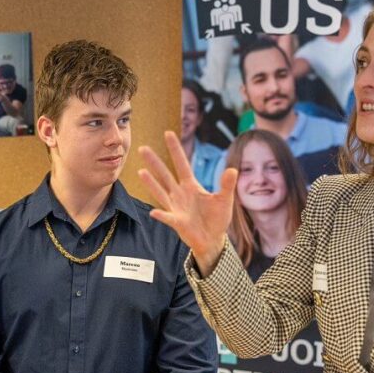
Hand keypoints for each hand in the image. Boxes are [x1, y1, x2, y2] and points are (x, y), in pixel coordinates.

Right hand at [138, 131, 237, 275]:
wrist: (213, 239)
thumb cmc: (217, 218)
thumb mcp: (225, 200)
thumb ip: (227, 185)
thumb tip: (232, 169)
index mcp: (191, 185)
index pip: (182, 164)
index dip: (175, 149)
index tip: (168, 133)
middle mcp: (180, 194)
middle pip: (165, 174)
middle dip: (154, 162)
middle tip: (142, 148)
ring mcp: (176, 207)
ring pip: (161, 192)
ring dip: (151, 183)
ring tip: (141, 172)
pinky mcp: (177, 222)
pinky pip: (168, 217)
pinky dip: (162, 215)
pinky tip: (154, 212)